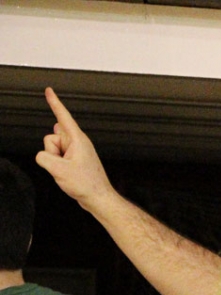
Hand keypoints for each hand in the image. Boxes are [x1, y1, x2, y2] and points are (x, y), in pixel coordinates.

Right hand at [35, 87, 116, 210]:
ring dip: (54, 161)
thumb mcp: (58, 169)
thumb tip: (43, 155)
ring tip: (68, 172)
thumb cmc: (86, 184)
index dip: (54, 103)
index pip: (62, 116)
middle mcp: (77, 143)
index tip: (49, 90)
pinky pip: (57, 158)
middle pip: (51, 138)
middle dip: (51, 151)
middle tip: (65, 166)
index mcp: (78, 140)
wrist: (98, 199)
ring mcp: (75, 151)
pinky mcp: (74, 159)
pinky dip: (57, 166)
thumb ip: (43, 157)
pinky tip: (68, 174)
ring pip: (52, 149)